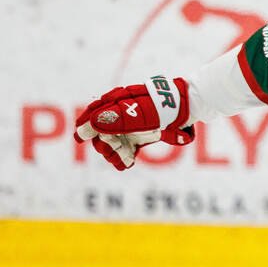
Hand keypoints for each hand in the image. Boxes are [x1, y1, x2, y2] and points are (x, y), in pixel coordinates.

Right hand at [74, 76, 195, 170]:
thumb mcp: (138, 114)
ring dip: (115, 153)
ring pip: (115, 143)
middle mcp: (121, 114)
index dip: (85, 127)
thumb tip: (88, 125)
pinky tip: (127, 163)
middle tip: (112, 153)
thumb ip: (115, 120)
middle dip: (104, 145)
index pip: (94, 115)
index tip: (80, 138)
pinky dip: (125, 156)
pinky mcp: (142, 135)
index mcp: (116, 103)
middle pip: (103, 132)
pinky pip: (128, 147)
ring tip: (122, 161)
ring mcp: (132, 125)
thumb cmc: (162, 108)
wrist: (188, 108)